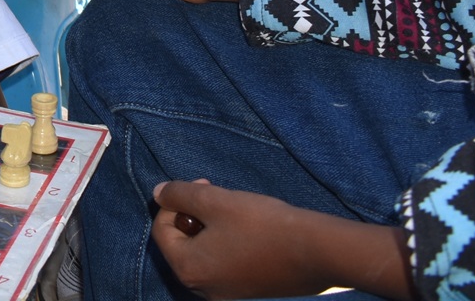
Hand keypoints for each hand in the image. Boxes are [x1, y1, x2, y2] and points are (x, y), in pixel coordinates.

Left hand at [151, 181, 411, 299]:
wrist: (316, 252)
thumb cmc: (262, 224)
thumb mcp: (215, 200)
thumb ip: (181, 195)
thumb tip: (158, 193)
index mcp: (188, 269)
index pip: (161, 230)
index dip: (175, 202)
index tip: (201, 185)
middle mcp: (202, 291)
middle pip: (182, 244)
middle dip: (194, 215)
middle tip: (217, 196)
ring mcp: (226, 297)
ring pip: (204, 254)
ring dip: (210, 229)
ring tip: (235, 212)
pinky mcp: (247, 296)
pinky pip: (223, 267)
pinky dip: (227, 246)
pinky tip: (249, 232)